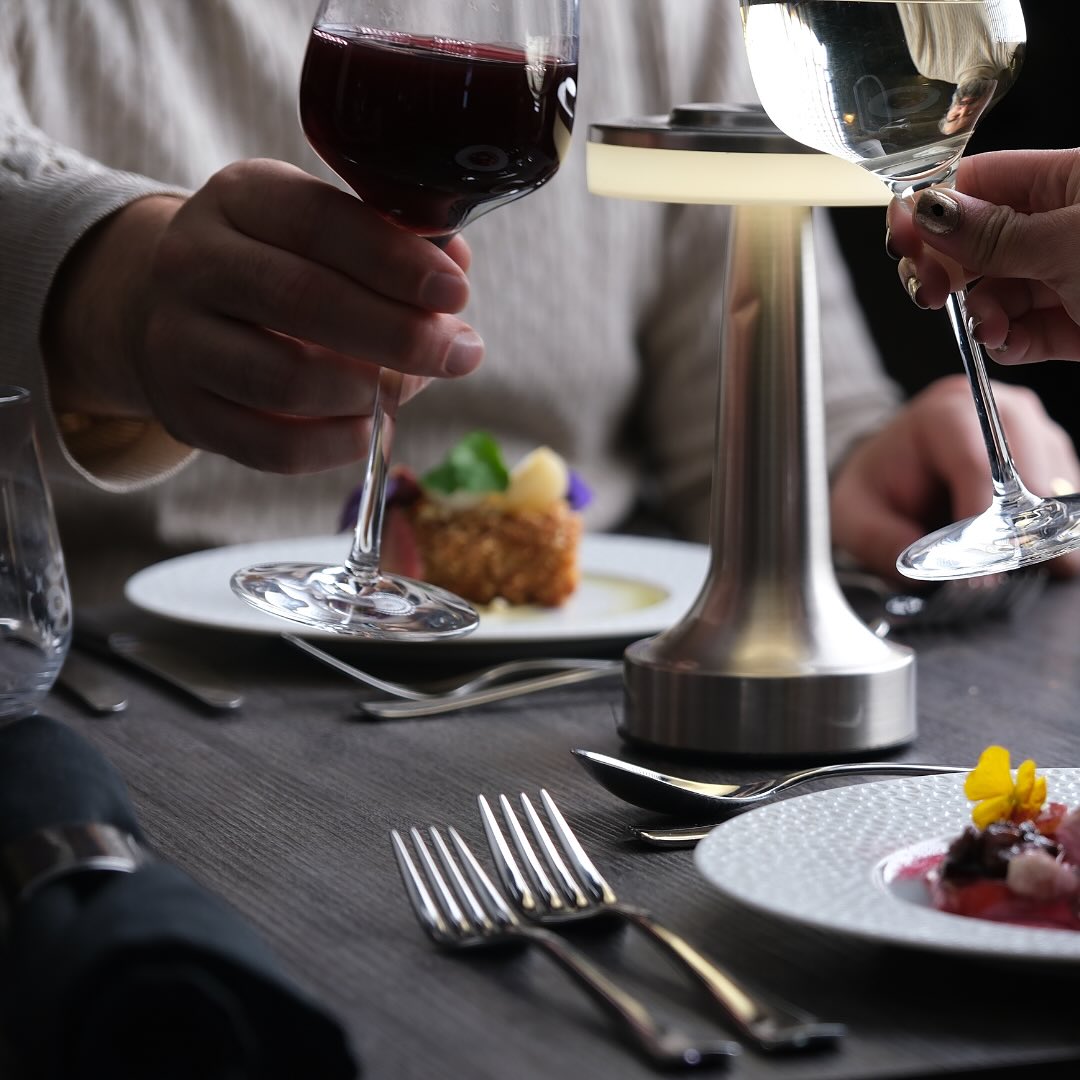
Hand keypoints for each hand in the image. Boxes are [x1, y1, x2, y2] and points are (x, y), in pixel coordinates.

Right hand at [44, 158, 482, 472]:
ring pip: (286, 380)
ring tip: (408, 387)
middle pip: (302, 300)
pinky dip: (336, 445)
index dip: (396, 261)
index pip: (319, 221)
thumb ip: (391, 246)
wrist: (172, 312)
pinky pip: (272, 445)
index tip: (455, 293)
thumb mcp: (321, 230)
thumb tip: (455, 275)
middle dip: (399, 334)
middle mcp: (192, 262)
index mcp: (238, 197)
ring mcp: (178, 341)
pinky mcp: (185, 412)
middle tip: (460, 354)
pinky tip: (370, 428)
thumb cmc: (277, 266)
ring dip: (368, 392)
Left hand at [830, 374, 1079, 582]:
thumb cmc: (877, 486)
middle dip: (1021, 531)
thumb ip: (878, 540)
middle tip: (1006, 574)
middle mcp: (1004, 414)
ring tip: (1008, 566)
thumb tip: (922, 574)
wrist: (893, 470)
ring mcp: (1037, 435)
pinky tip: (1023, 554)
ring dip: (1040, 535)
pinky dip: (1051, 534)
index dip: (987, 522)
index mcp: (948, 413)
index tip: (986, 570)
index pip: (982, 465)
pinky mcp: (1056, 462)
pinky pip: (1069, 504)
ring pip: (1060, 492)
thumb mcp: (853, 513)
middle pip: (1034, 476)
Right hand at [885, 148, 1079, 364]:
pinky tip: (1010, 344)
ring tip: (991, 329)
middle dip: (947, 271)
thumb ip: (995, 233)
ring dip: (981, 315)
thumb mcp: (1069, 243)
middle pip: (976, 241)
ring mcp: (1070, 275)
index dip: (934, 210)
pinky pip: (1023, 330)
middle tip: (929, 291)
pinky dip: (1008, 341)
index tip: (902, 243)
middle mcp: (1064, 224)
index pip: (979, 182)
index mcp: (1069, 181)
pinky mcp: (1078, 323)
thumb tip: (927, 212)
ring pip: (997, 292)